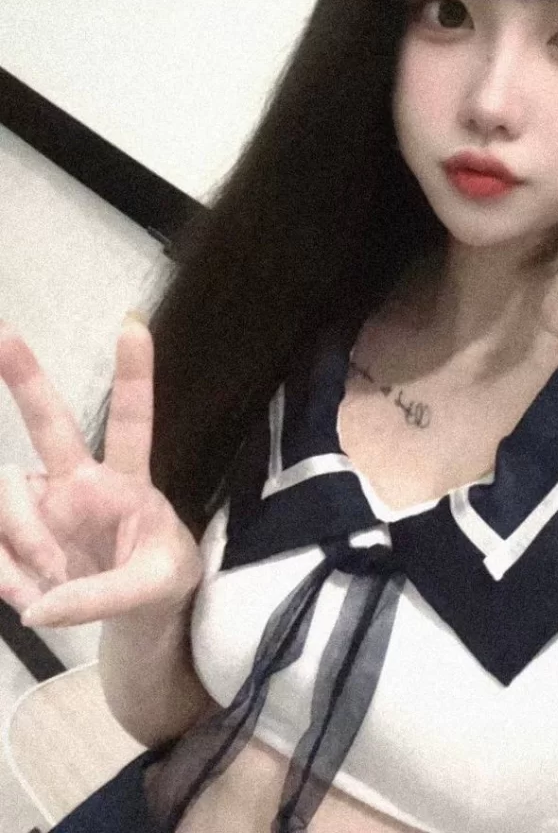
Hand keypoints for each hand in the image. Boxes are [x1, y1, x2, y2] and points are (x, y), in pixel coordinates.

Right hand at [0, 317, 201, 626]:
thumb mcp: (154, 589)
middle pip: (49, 422)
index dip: (134, 374)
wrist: (139, 616)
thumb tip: (40, 608)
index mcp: (126, 482)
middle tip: (4, 333)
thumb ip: (101, 598)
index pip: (131, 421)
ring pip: (6, 493)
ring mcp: (42, 505)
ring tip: (44, 586)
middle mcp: (78, 481)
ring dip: (20, 540)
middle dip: (26, 378)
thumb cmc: (159, 580)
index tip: (134, 324)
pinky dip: (4, 572)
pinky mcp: (16, 536)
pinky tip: (28, 598)